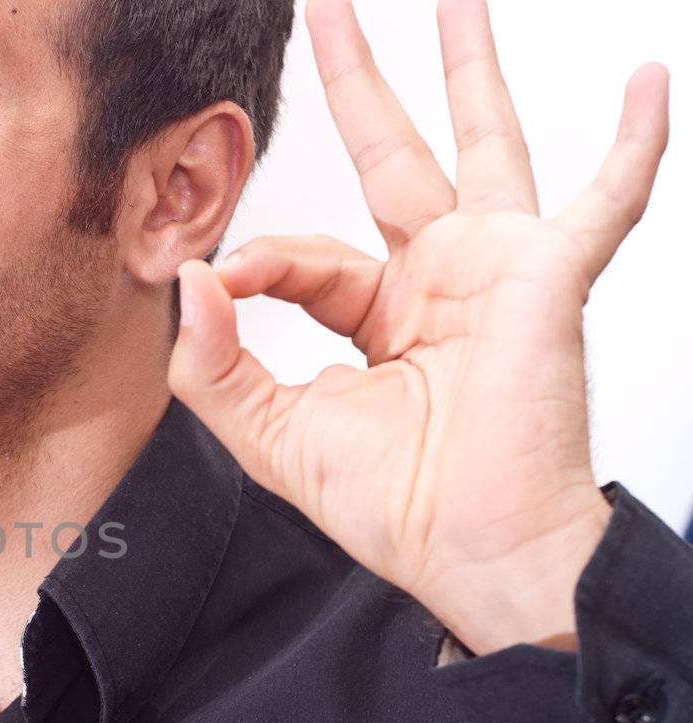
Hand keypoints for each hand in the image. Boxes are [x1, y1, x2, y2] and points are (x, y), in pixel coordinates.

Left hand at [167, 0, 669, 655]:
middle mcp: (438, 279)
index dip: (261, 259)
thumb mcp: (272, 434)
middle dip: (360, 82)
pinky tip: (651, 81)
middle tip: (326, 10)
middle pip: (393, 155)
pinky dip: (632, 144)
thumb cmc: (395, 505)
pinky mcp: (550, 279)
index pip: (307, 255)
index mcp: (376, 315)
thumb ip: (217, 362)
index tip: (224, 278)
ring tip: (457, 0)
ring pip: (483, 143)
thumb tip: (193, 280)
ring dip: (470, 70)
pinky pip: (604, 200)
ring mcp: (498, 269)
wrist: (473, 550)